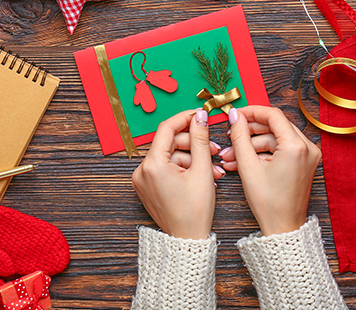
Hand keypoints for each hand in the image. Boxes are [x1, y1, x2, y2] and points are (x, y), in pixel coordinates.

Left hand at [131, 109, 223, 238]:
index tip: (201, 114)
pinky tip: (200, 175)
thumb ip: (200, 139)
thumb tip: (200, 116)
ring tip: (213, 169)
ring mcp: (142, 180)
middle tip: (214, 149)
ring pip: (169, 156)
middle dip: (193, 144)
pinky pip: (165, 168)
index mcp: (152, 165)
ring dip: (192, 158)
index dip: (185, 118)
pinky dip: (183, 168)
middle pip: (169, 143)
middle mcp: (141, 171)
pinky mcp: (146, 187)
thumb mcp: (202, 170)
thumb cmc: (195, 211)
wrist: (187, 241)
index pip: (167, 128)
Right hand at [220, 106, 320, 235]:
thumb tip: (234, 116)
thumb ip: (240, 137)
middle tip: (230, 136)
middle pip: (275, 126)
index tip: (235, 115)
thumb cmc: (268, 203)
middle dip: (249, 132)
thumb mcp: (248, 167)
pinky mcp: (304, 163)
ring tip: (230, 156)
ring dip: (253, 145)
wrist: (283, 227)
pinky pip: (281, 149)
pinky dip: (263, 153)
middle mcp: (307, 148)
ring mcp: (308, 155)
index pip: (273, 115)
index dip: (251, 112)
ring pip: (276, 139)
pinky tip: (243, 162)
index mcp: (296, 146)